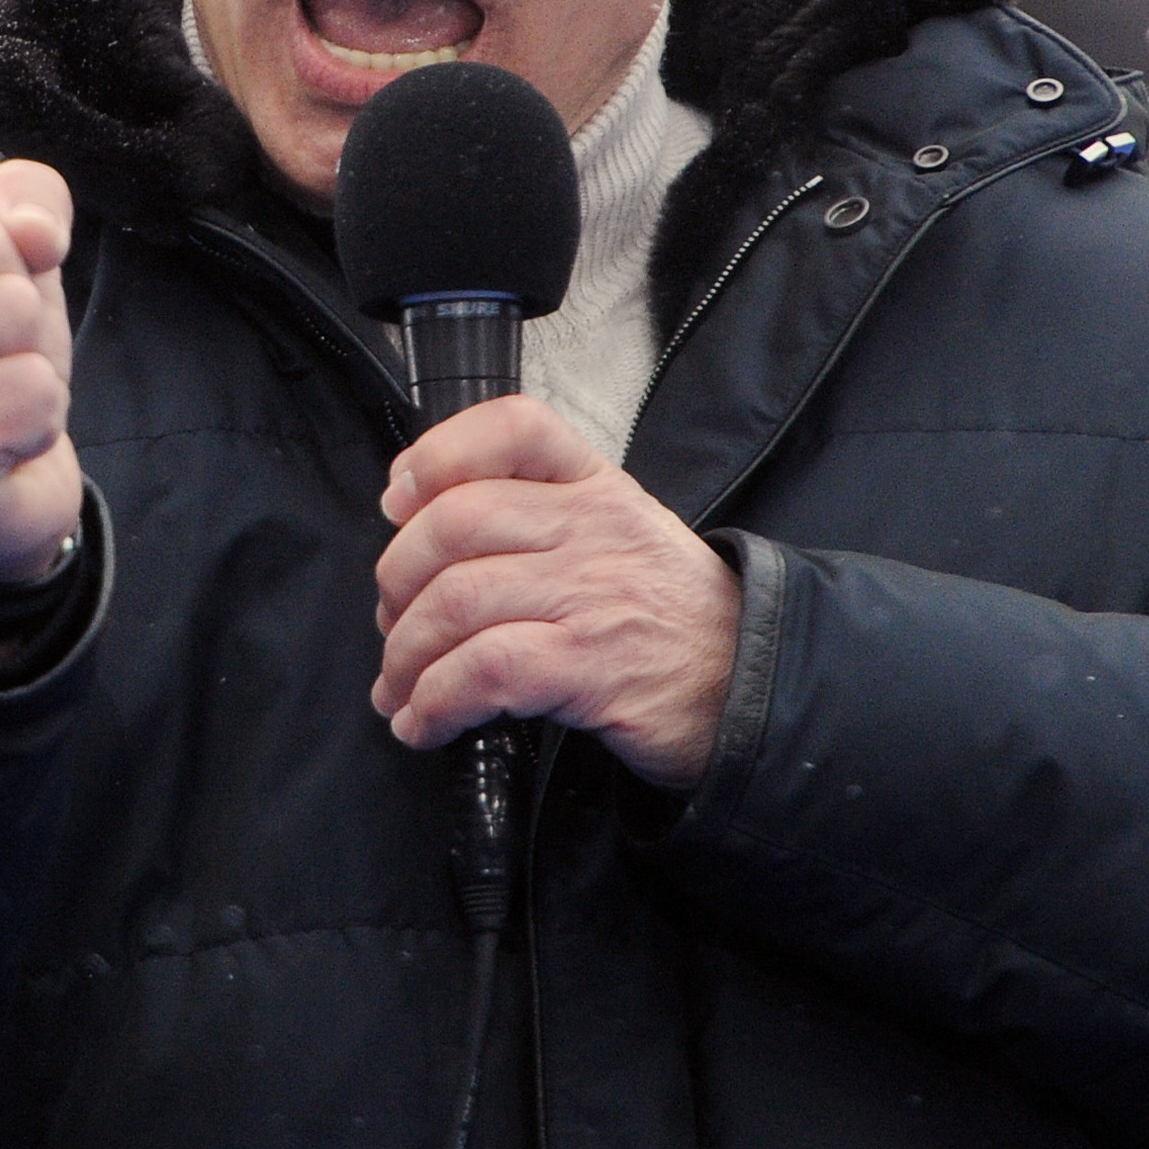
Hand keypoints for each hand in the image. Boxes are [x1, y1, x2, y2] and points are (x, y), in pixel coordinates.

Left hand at [372, 396, 740, 790]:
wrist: (754, 688)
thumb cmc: (676, 621)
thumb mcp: (623, 538)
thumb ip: (543, 522)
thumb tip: (428, 544)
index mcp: (599, 487)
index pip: (514, 426)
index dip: (437, 455)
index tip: (399, 500)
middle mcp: (594, 528)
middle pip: (455, 523)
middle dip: (396, 583)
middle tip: (394, 626)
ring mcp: (593, 595)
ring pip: (456, 601)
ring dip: (405, 656)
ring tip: (402, 689)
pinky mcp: (590, 666)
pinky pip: (481, 671)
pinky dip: (435, 702)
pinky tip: (428, 722)